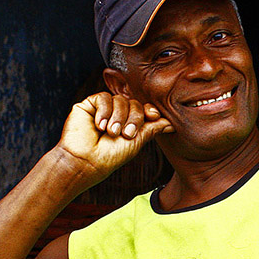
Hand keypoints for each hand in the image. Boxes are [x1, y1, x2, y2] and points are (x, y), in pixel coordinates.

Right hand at [55, 92, 174, 185]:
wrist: (87, 161)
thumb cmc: (111, 156)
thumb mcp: (137, 142)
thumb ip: (153, 129)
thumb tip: (172, 124)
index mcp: (130, 124)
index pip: (143, 109)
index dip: (149, 110)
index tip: (152, 115)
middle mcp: (117, 115)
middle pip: (134, 103)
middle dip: (133, 118)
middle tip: (126, 134)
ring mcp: (103, 109)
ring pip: (120, 99)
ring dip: (118, 117)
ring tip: (111, 132)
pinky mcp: (89, 105)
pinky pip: (103, 97)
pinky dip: (104, 111)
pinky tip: (99, 125)